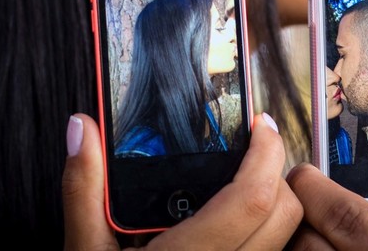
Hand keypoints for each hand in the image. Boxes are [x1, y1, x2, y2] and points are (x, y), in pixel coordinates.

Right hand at [62, 112, 301, 250]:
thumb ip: (84, 189)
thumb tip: (82, 130)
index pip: (254, 199)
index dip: (267, 154)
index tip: (261, 127)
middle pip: (284, 214)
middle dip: (276, 175)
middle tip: (252, 154)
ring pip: (285, 240)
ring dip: (275, 207)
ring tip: (245, 188)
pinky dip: (265, 237)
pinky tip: (235, 228)